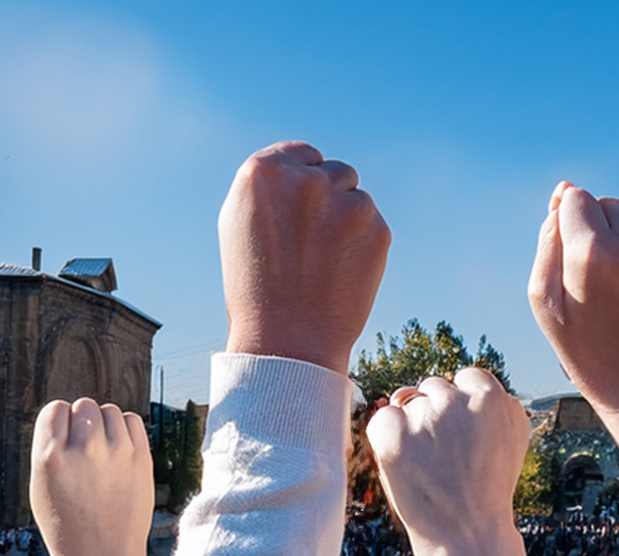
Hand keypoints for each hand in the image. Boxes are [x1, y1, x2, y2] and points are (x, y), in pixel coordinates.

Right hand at [29, 399, 154, 555]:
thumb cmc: (67, 522)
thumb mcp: (41, 484)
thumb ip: (51, 447)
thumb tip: (70, 413)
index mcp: (50, 457)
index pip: (54, 409)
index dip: (59, 421)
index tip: (64, 438)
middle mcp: (84, 450)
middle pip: (84, 405)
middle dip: (83, 420)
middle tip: (84, 446)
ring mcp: (117, 453)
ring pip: (110, 410)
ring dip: (105, 423)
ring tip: (102, 449)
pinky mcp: (142, 458)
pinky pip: (133, 420)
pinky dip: (126, 428)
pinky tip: (119, 448)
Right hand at [220, 141, 391, 373]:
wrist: (288, 338)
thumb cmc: (256, 285)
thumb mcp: (242, 222)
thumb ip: (273, 187)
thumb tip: (306, 165)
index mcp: (263, 173)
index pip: (302, 153)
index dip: (305, 179)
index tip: (302, 205)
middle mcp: (307, 180)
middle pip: (335, 172)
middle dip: (330, 199)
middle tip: (313, 242)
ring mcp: (345, 203)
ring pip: (358, 197)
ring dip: (348, 220)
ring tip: (324, 260)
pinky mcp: (377, 228)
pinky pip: (374, 224)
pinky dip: (364, 244)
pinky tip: (342, 271)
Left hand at [366, 368, 533, 555]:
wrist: (466, 534)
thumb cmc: (488, 486)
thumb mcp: (511, 438)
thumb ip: (492, 402)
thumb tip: (444, 384)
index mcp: (491, 397)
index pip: (467, 378)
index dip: (464, 407)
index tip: (466, 437)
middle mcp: (456, 401)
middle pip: (435, 387)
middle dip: (436, 414)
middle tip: (447, 456)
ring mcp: (423, 417)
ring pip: (408, 403)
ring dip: (413, 426)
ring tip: (429, 465)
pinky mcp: (393, 435)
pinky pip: (382, 418)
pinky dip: (388, 438)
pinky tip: (406, 464)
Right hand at [527, 182, 618, 451]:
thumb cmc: (584, 348)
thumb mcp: (544, 300)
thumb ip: (547, 241)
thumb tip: (563, 191)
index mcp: (590, 255)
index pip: (571, 199)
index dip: (561, 224)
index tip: (566, 260)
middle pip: (597, 201)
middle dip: (587, 226)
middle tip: (589, 276)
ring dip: (613, 224)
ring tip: (611, 266)